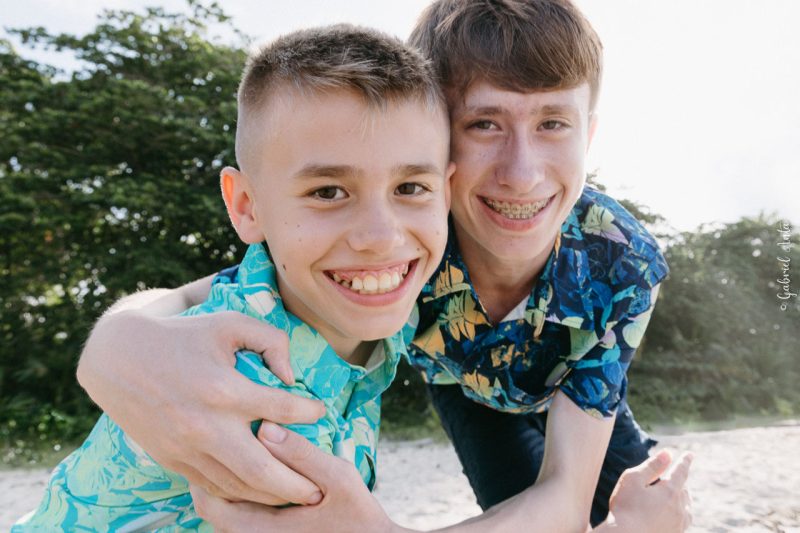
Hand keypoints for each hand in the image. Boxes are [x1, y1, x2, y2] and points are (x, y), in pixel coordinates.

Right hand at [77, 309, 326, 504]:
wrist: (117, 359)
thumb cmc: (183, 336)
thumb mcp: (229, 323)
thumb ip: (270, 340)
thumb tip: (290, 376)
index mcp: (223, 388)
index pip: (282, 409)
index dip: (310, 412)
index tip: (320, 411)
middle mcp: (206, 425)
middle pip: (262, 469)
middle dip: (296, 484)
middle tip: (319, 489)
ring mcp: (187, 448)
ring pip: (237, 487)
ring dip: (270, 496)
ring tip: (296, 496)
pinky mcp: (172, 461)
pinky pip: (212, 488)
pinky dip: (239, 495)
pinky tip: (259, 493)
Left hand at [191, 422, 401, 532]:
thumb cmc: (360, 516)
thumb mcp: (339, 479)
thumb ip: (302, 456)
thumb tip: (264, 426)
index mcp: (265, 531)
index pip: (212, 506)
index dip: (204, 472)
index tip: (215, 438)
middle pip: (212, 510)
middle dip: (210, 476)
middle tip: (219, 440)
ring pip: (226, 515)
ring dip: (226, 484)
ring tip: (235, 451)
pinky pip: (242, 519)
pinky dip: (241, 495)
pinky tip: (257, 469)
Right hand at [603, 450, 692, 532]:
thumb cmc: (625, 508)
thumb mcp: (633, 480)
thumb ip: (652, 466)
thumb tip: (668, 453)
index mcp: (669, 491)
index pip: (680, 471)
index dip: (685, 461)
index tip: (690, 454)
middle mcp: (679, 508)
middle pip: (683, 490)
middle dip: (678, 482)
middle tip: (671, 478)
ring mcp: (678, 524)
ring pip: (686, 507)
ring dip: (682, 498)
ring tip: (676, 496)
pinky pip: (683, 521)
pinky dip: (680, 513)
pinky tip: (672, 516)